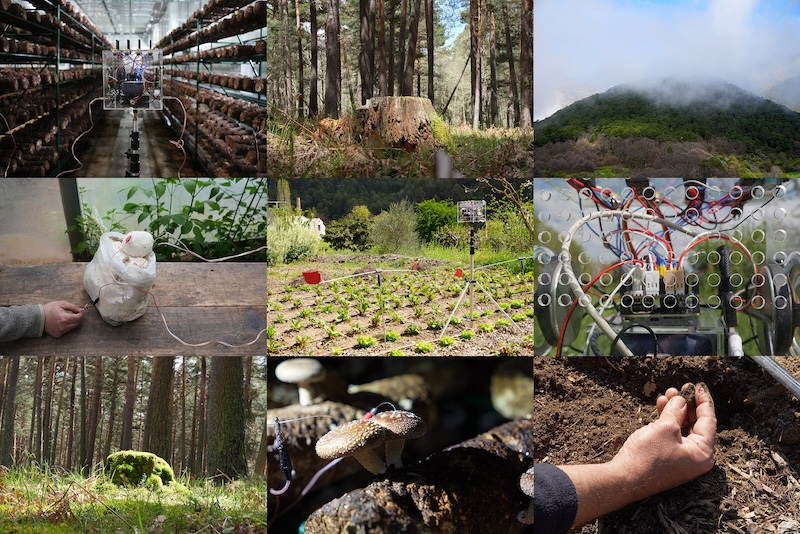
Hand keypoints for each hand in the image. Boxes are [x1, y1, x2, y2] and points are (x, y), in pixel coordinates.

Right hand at [43, 301, 83, 337]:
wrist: (37, 317)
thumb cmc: (49, 309)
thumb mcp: (61, 304)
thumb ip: (72, 306)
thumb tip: (80, 310)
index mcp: (64, 318)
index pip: (79, 318)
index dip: (80, 313)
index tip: (79, 311)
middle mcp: (63, 326)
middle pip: (77, 323)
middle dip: (77, 318)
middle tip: (72, 313)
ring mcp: (60, 331)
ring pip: (72, 327)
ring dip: (72, 322)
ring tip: (65, 317)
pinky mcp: (58, 334)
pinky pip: (66, 330)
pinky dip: (66, 326)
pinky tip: (61, 322)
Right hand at [610, 382, 716, 496]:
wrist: (625, 477)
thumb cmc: (648, 456)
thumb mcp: (665, 428)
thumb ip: (676, 411)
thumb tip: (681, 400)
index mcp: (703, 453)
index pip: (708, 421)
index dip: (703, 401)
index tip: (698, 386)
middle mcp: (696, 457)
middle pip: (695, 423)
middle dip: (686, 404)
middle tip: (681, 388)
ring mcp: (681, 457)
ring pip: (682, 427)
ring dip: (674, 410)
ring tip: (667, 394)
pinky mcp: (667, 457)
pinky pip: (672, 434)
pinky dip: (667, 420)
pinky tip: (660, 407)